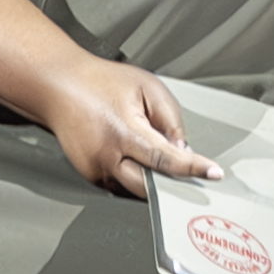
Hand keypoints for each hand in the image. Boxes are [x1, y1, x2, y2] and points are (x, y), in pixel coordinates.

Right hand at [36, 55, 222, 199]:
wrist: (59, 86)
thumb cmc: (103, 83)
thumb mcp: (148, 88)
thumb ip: (171, 119)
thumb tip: (183, 149)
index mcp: (123, 131)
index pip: (165, 158)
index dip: (192, 168)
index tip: (213, 173)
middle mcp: (106, 155)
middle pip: (150, 186)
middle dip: (174, 182)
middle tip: (191, 173)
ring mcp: (94, 169)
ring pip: (135, 190)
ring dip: (154, 181)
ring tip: (157, 156)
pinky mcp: (89, 175)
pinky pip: (120, 184)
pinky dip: (135, 176)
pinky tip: (135, 156)